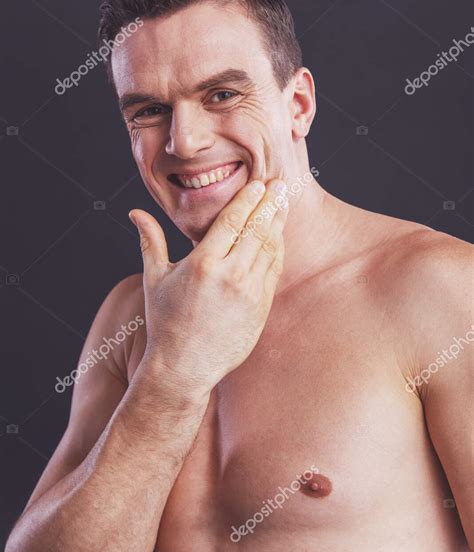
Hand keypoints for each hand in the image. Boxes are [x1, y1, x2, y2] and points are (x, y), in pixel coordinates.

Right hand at [129, 179, 287, 402]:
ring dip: (277, 223)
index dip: (248, 199)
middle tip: (280, 184)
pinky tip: (278, 237)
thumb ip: (151, 241)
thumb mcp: (154, 279)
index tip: (259, 184)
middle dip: (270, 203)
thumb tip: (135, 213)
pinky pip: (274, 271)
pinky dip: (277, 250)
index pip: (232, 220)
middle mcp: (229, 275)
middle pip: (257, 229)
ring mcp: (249, 293)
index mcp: (202, 264)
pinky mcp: (261, 308)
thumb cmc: (165, 322)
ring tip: (282, 204)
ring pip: (270, 248)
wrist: (184, 367)